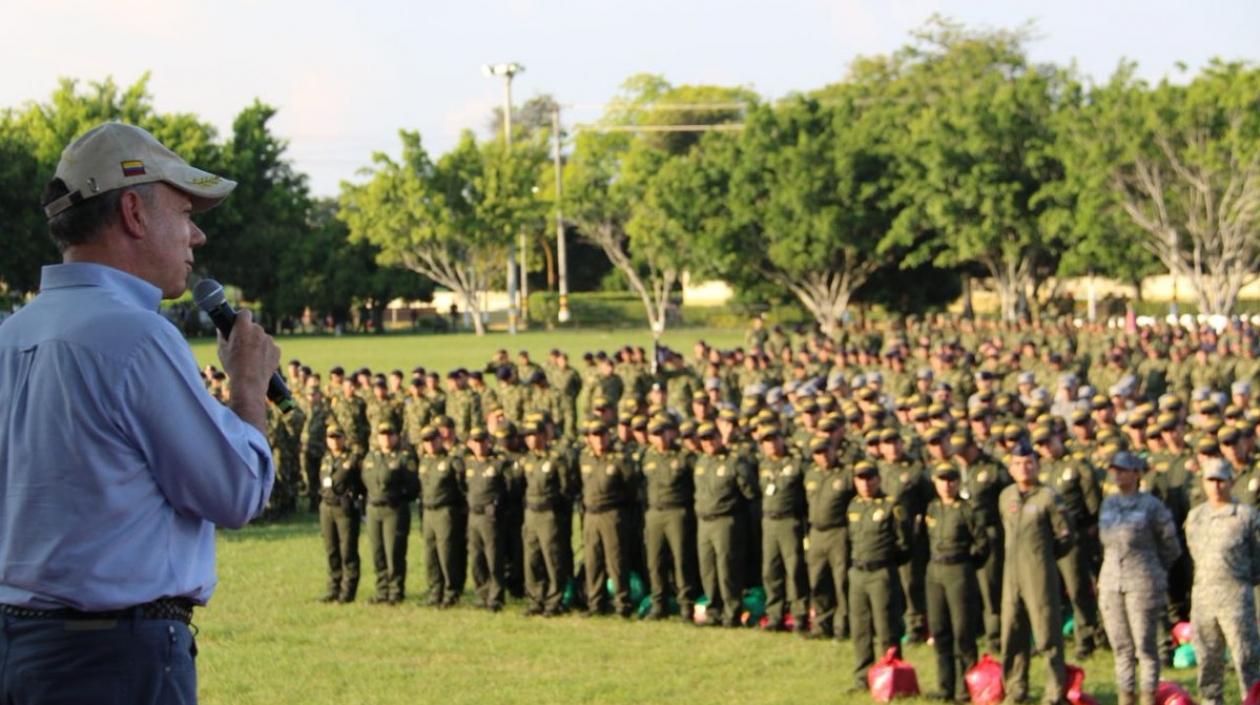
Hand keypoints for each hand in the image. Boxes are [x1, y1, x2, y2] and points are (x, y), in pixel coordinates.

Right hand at [218, 309, 279, 431]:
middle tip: (242, 346)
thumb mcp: (222, 350)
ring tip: (250, 358)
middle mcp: (258, 331)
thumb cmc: (233, 366)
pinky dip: (266, 353)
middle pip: (254, 327)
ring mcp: (269, 340)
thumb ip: (222, 336)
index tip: (239, 323)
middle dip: (249, 334)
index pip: (245, 313)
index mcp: (243, 327)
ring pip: (263, 338)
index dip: (241, 318)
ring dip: (258, 344)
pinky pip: (270, 348)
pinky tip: (259, 363)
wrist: (249, 383)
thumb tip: (221, 329)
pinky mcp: (277, 350)